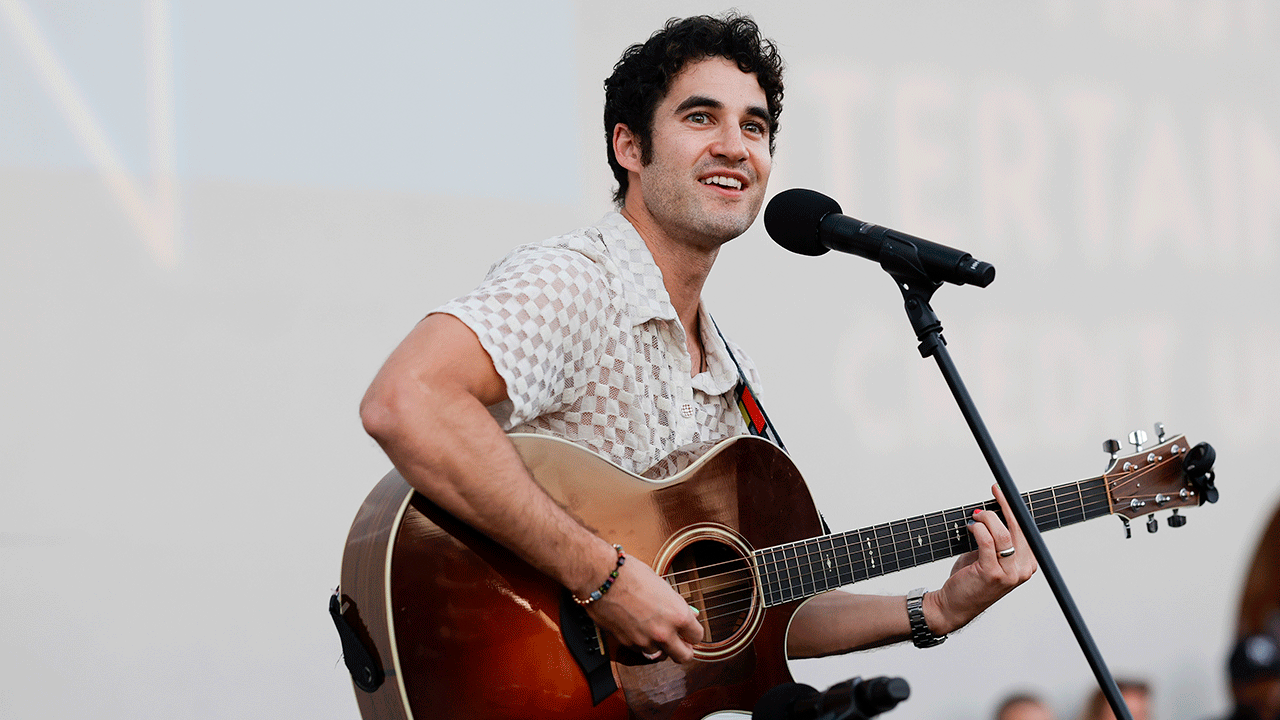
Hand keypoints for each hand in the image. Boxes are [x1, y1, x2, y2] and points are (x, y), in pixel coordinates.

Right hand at [583, 557, 704, 662]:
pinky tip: (638, 627)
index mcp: (678, 615)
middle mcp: (664, 632)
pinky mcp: (627, 644)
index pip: (697, 636)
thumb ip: (676, 605)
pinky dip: (642, 643)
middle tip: (679, 640)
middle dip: (683, 649)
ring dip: (660, 645)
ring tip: (653, 629)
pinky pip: (641, 650)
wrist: (601, 577)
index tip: (689, 630)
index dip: (693, 632)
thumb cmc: (630, 574)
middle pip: (684, 656)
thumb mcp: (662, 586)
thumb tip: (689, 614)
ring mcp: (645, 641)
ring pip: (661, 655)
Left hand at [926, 484, 1036, 633]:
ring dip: (986, 519)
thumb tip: (994, 510)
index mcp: (1028, 564)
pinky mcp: (991, 574)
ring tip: (975, 519)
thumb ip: (997, 539)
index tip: (1003, 490)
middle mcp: (1023, 570)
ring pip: (1002, 534)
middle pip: (1018, 529)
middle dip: (1003, 506)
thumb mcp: (990, 556)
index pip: (1026, 529)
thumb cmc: (972, 579)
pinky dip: (978, 530)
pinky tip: (971, 528)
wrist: (955, 605)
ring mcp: (1009, 574)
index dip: (1014, 507)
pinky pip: (986, 541)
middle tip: (993, 492)